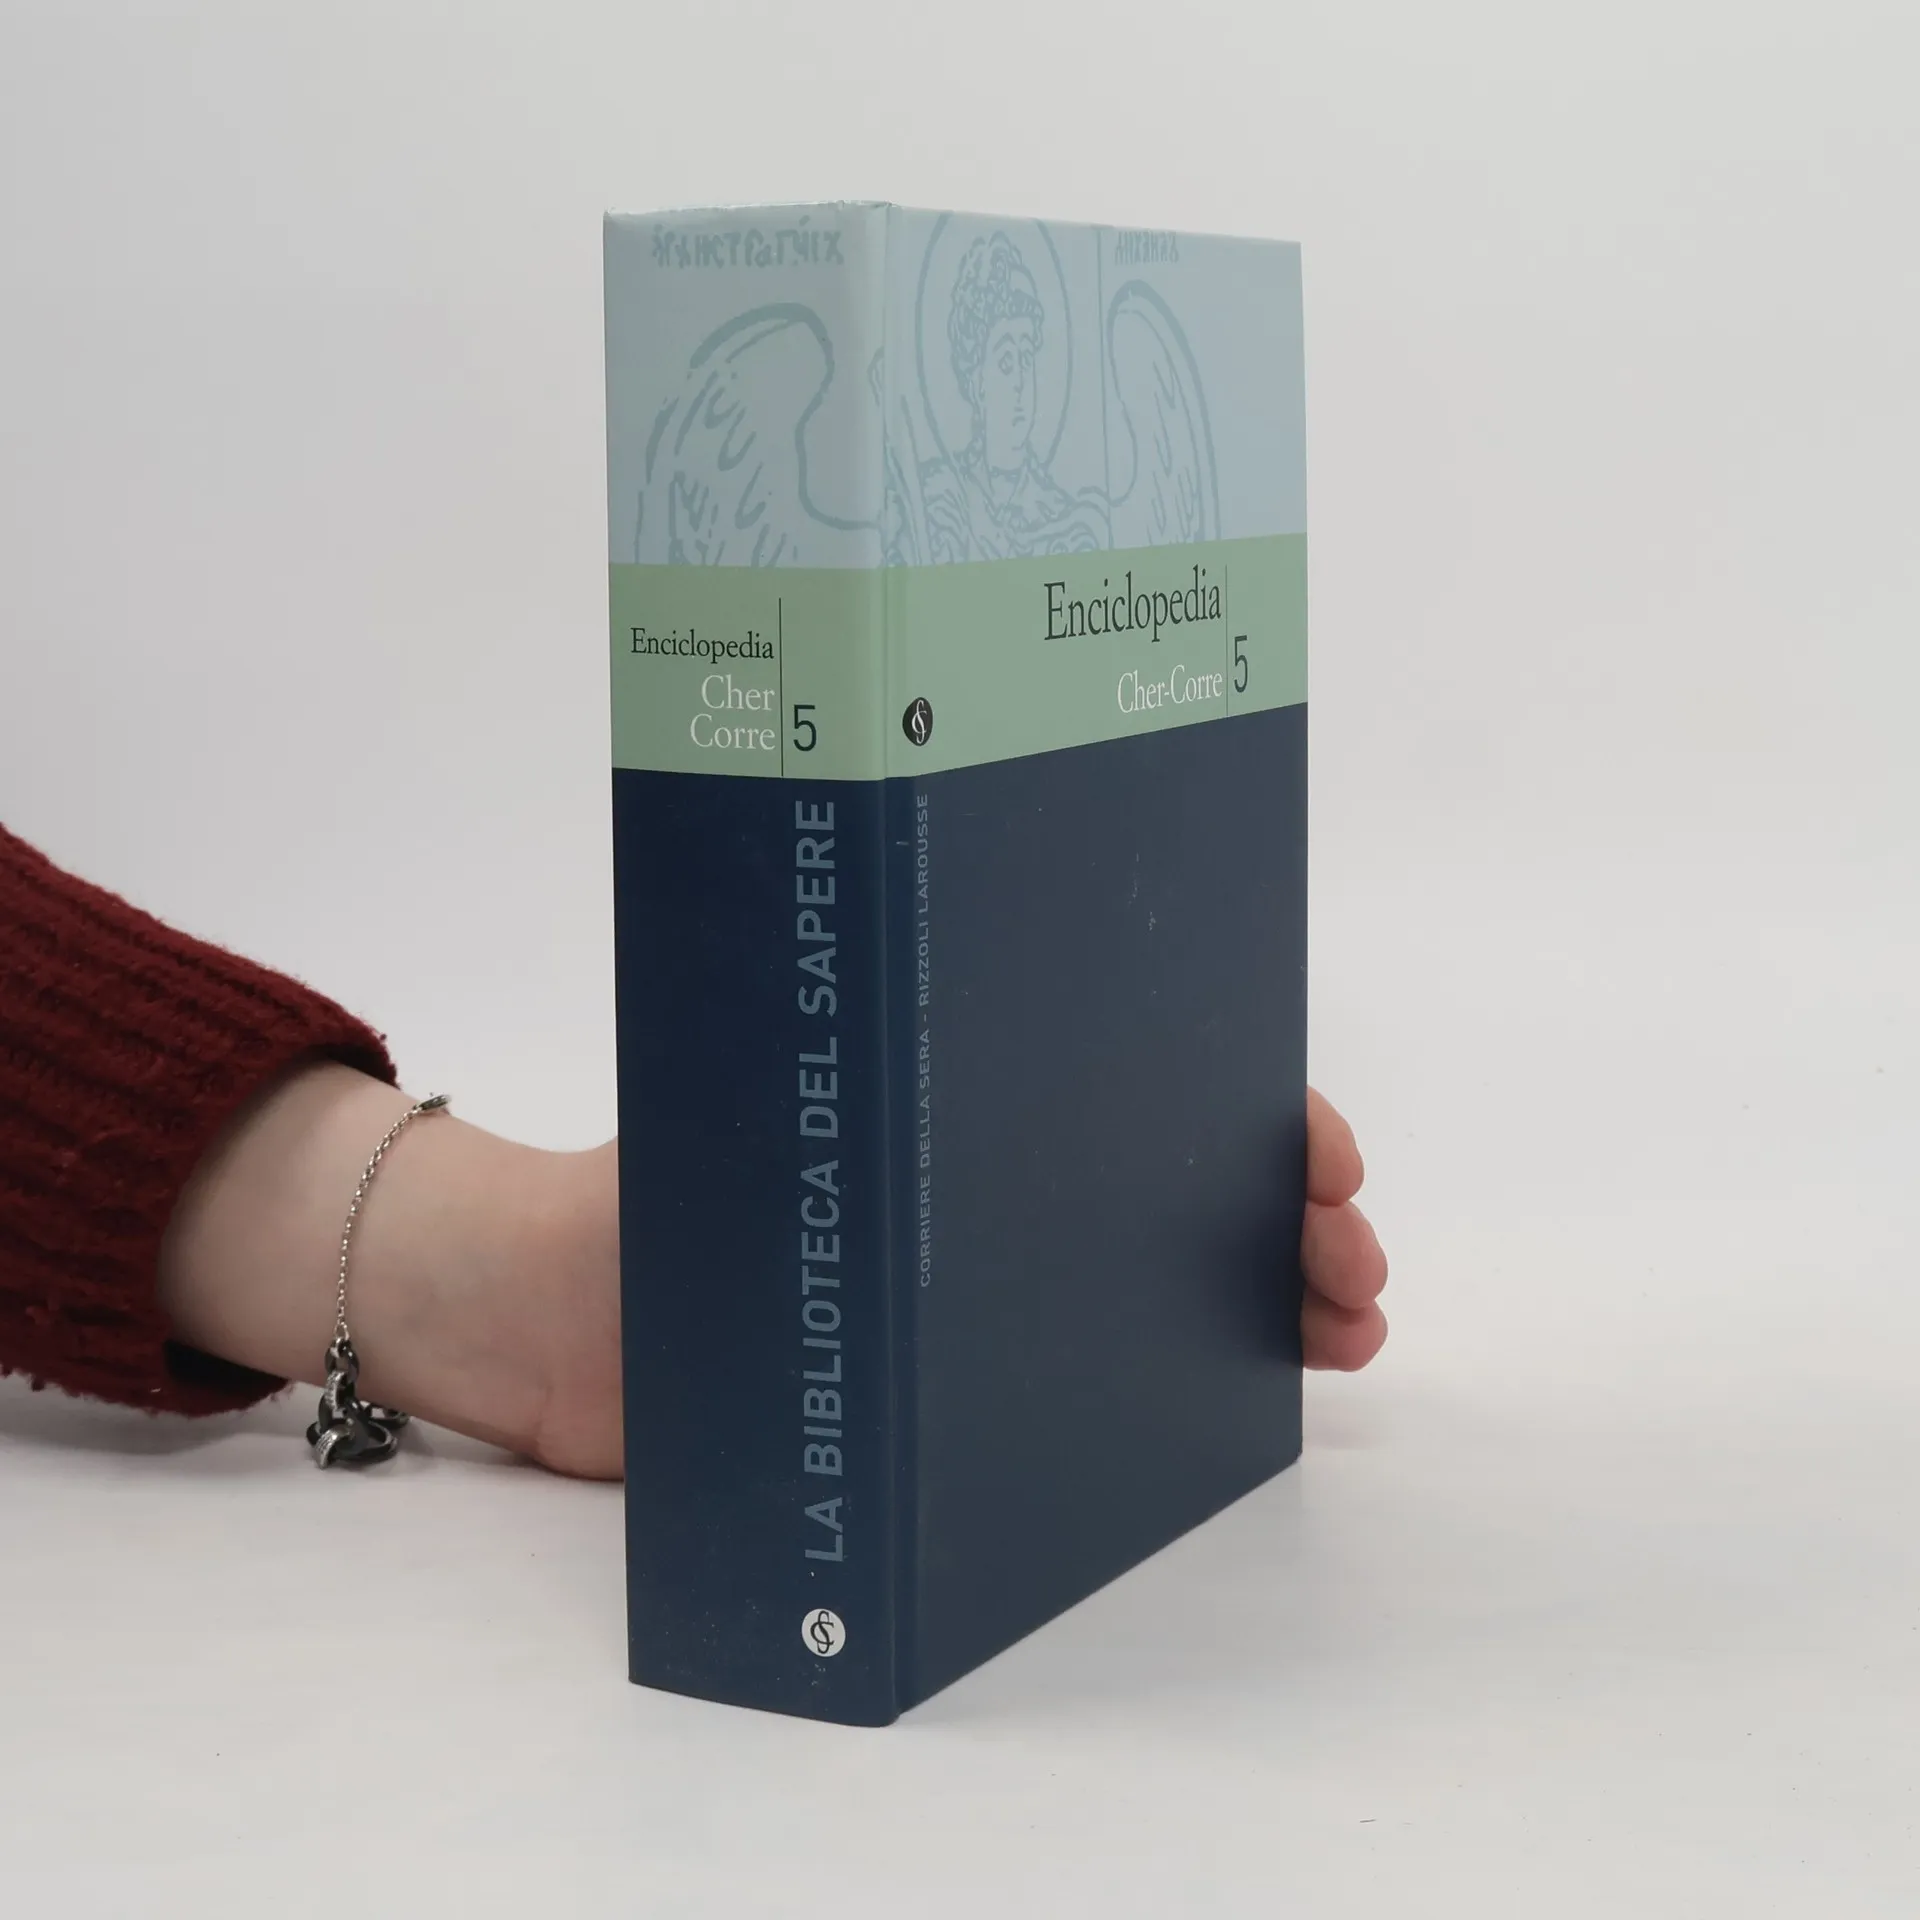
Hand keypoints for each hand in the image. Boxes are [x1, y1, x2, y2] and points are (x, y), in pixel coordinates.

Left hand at [160, 1067, 1383, 1483]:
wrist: (562, 1324)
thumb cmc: (656, 1187)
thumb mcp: (758, 1100)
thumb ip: (840, 1074)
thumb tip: (970, 1028)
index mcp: (972, 1101)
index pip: (1142, 1087)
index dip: (1247, 1115)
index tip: (1316, 1156)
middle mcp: (999, 1190)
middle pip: (1178, 1184)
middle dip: (1286, 1211)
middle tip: (1345, 1259)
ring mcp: (991, 1290)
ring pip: (1165, 1278)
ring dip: (1269, 1294)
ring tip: (1340, 1328)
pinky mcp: (963, 1388)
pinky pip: (1098, 1382)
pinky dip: (1189, 1379)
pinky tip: (1257, 1390)